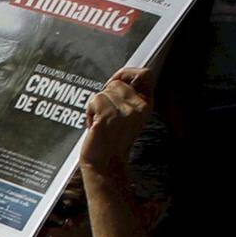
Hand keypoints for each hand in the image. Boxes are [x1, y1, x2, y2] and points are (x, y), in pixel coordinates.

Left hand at [74, 65, 159, 190]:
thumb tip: (117, 77)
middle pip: (116, 83)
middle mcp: (139, 107)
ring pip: (103, 92)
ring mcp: (125, 112)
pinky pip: (94, 100)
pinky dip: (89, 112)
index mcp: (146, 105)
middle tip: (105, 116)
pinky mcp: (109, 116)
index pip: (145, 74)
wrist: (105, 163)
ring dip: (96, 107)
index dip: (127, 73)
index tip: (115, 81)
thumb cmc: (111, 139)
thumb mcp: (127, 115)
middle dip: (105, 96)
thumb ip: (127, 96)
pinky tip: (94, 126)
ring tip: (100, 123)